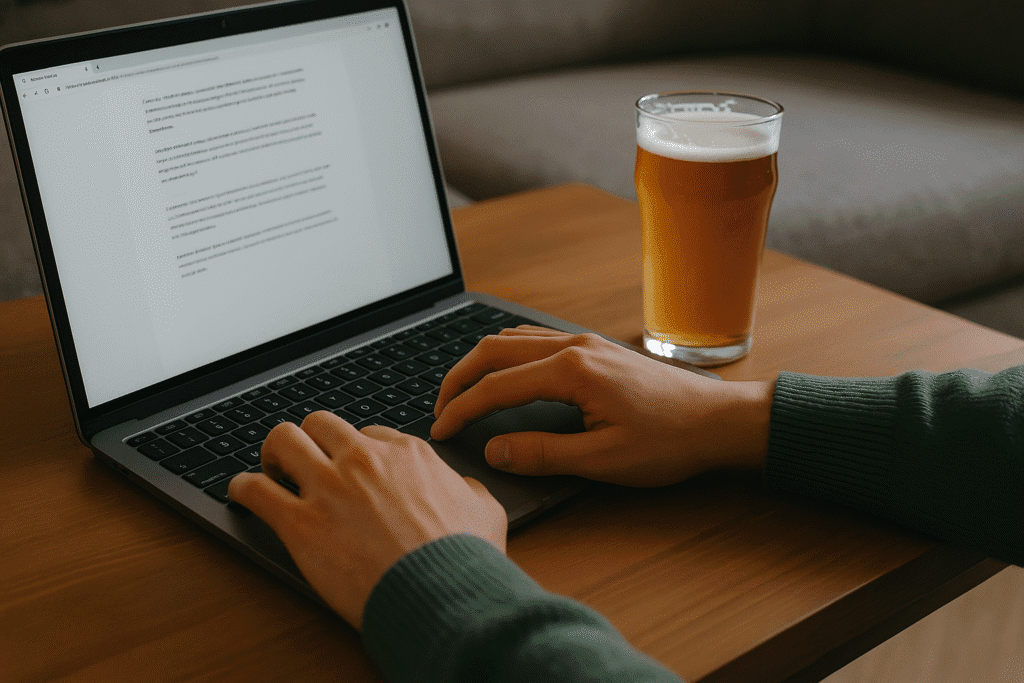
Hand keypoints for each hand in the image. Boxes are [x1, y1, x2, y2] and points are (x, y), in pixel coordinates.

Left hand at [227, 411, 507, 629]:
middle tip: (305, 461)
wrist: (442, 592)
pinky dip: (243, 488)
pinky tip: (242, 494)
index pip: (367, 433)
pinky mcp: (300, 522)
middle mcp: (363, 460)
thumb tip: (465, 487)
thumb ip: (469, 488)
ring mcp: (329, 487)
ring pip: (282, 440)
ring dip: (273, 453)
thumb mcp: (485, 509)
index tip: (351, 467)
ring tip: (271, 471)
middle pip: (319, 424)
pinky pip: (254, 489)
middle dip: (310, 439)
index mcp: (406, 454)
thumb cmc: (465, 556)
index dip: (355, 450)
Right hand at [431, 327, 772, 486]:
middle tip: (438, 409)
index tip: (440, 431)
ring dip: (481, 363)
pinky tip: (506, 374)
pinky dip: (507, 354)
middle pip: (494, 350)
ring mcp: (585, 342)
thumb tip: (495, 450)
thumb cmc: (669, 441)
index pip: (496, 386)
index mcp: (571, 370)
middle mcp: (573, 346)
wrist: (718, 421)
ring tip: (462, 393)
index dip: (461, 410)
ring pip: (513, 339)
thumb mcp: (604, 460)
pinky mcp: (595, 349)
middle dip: (458, 378)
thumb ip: (544, 454)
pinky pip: (535, 339)